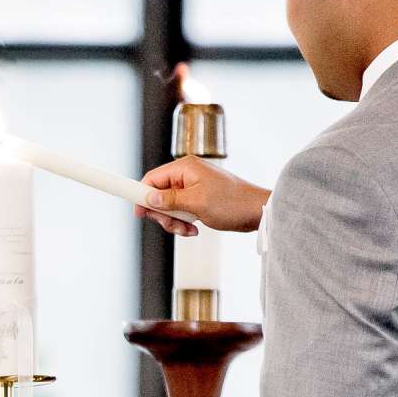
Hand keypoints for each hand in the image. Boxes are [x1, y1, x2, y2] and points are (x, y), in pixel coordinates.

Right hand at [135, 156, 270, 235]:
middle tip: (172, 225)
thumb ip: (169, 200)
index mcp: (185, 168)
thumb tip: (149, 198)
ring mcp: (193, 187)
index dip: (142, 195)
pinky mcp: (199, 199)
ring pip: (169, 207)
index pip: (152, 178)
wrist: (258, 212)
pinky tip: (194, 229)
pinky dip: (184, 222)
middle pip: (158, 195)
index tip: (139, 212)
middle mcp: (187, 175)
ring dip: (174, 222)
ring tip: (188, 228)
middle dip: (163, 214)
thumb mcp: (196, 203)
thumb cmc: (233, 203)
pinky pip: (181, 211)